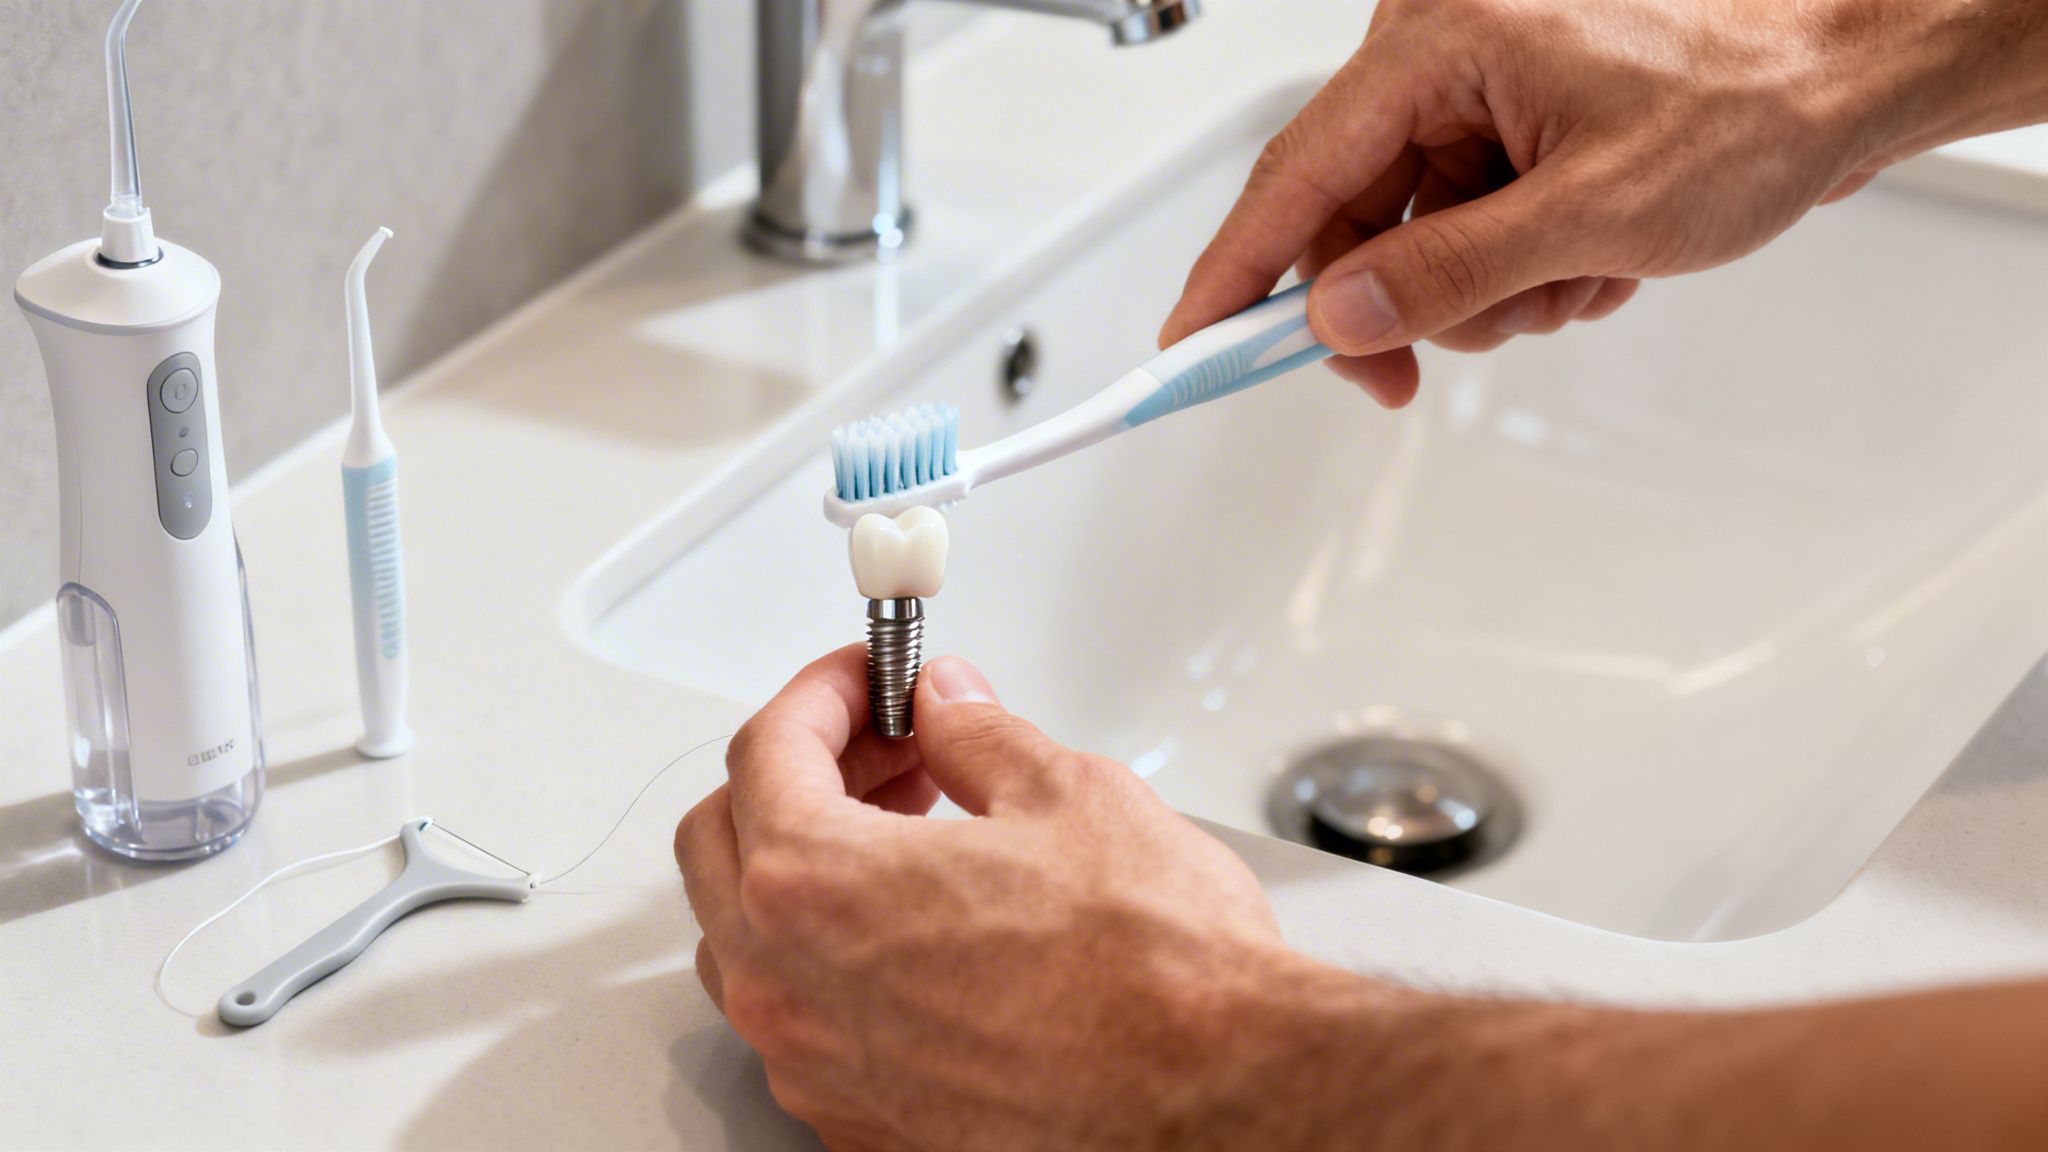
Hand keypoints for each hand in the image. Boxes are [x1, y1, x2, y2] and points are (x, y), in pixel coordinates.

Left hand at [675, 646, 1303, 1150]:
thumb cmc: (1153, 974)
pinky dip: (837, 959)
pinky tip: (925, 931)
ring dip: (807, 870)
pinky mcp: (858, 1123)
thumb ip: (977, 737)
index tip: (867, 680)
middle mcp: (789, 987)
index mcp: (816, 883)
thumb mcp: (1067, 795)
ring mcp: (815, 1066)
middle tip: (888, 747)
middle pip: (724, 842)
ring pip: (751, 941)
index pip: (764, 751)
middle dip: (799, 774)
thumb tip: (948, 709)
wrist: (1213, 1102)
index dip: (822, 693)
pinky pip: (805, 1021)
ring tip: (912, 837)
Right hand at [1162, 0, 2040, 404]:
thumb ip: (1447, 274)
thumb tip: (1337, 316)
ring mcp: (1475, 97)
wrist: (1851, 78)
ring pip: (1407, 242)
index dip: (1230, 272)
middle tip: (1412, 377)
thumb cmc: (1752, 102)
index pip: (1293, 172)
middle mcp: (1442, 57)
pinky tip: (1588, 265)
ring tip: (1571, 282)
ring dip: (1479, 297)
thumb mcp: (1590, 216)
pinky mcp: (1507, 132)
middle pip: (1345, 220)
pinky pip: (1462, 234)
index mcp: (1440, 40)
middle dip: (1392, 307)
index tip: (1185, 344)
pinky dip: (1515, 275)